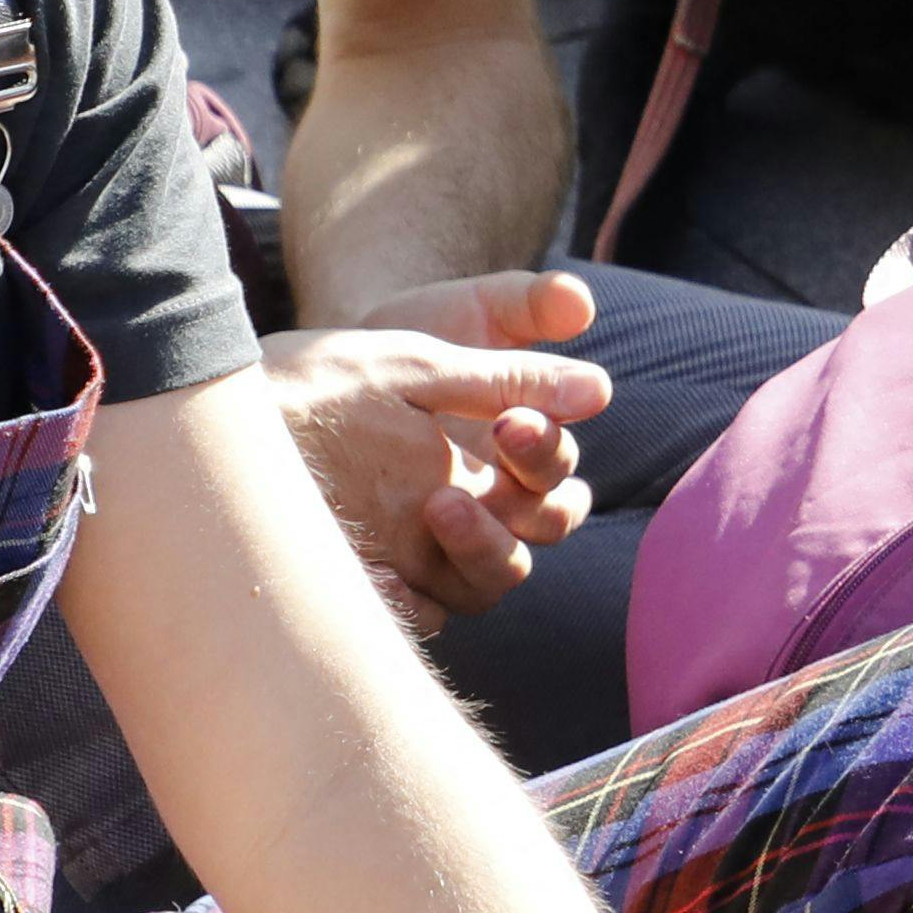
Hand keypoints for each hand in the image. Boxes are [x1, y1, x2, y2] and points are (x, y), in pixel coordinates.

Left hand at [261, 279, 614, 626]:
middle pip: (544, 528)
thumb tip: (583, 304)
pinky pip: (424, 607)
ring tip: (435, 509)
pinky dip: (409, 598)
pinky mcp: (405, 572)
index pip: (561, 469)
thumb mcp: (472, 309)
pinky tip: (379, 571)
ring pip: (495, 578)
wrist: (329, 364)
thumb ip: (531, 306)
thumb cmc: (417, 333)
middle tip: (475, 472)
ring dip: (478, 550)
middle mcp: (506, 504)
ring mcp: (456, 543)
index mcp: (531, 449)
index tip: (513, 420)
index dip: (545, 449)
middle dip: (519, 504)